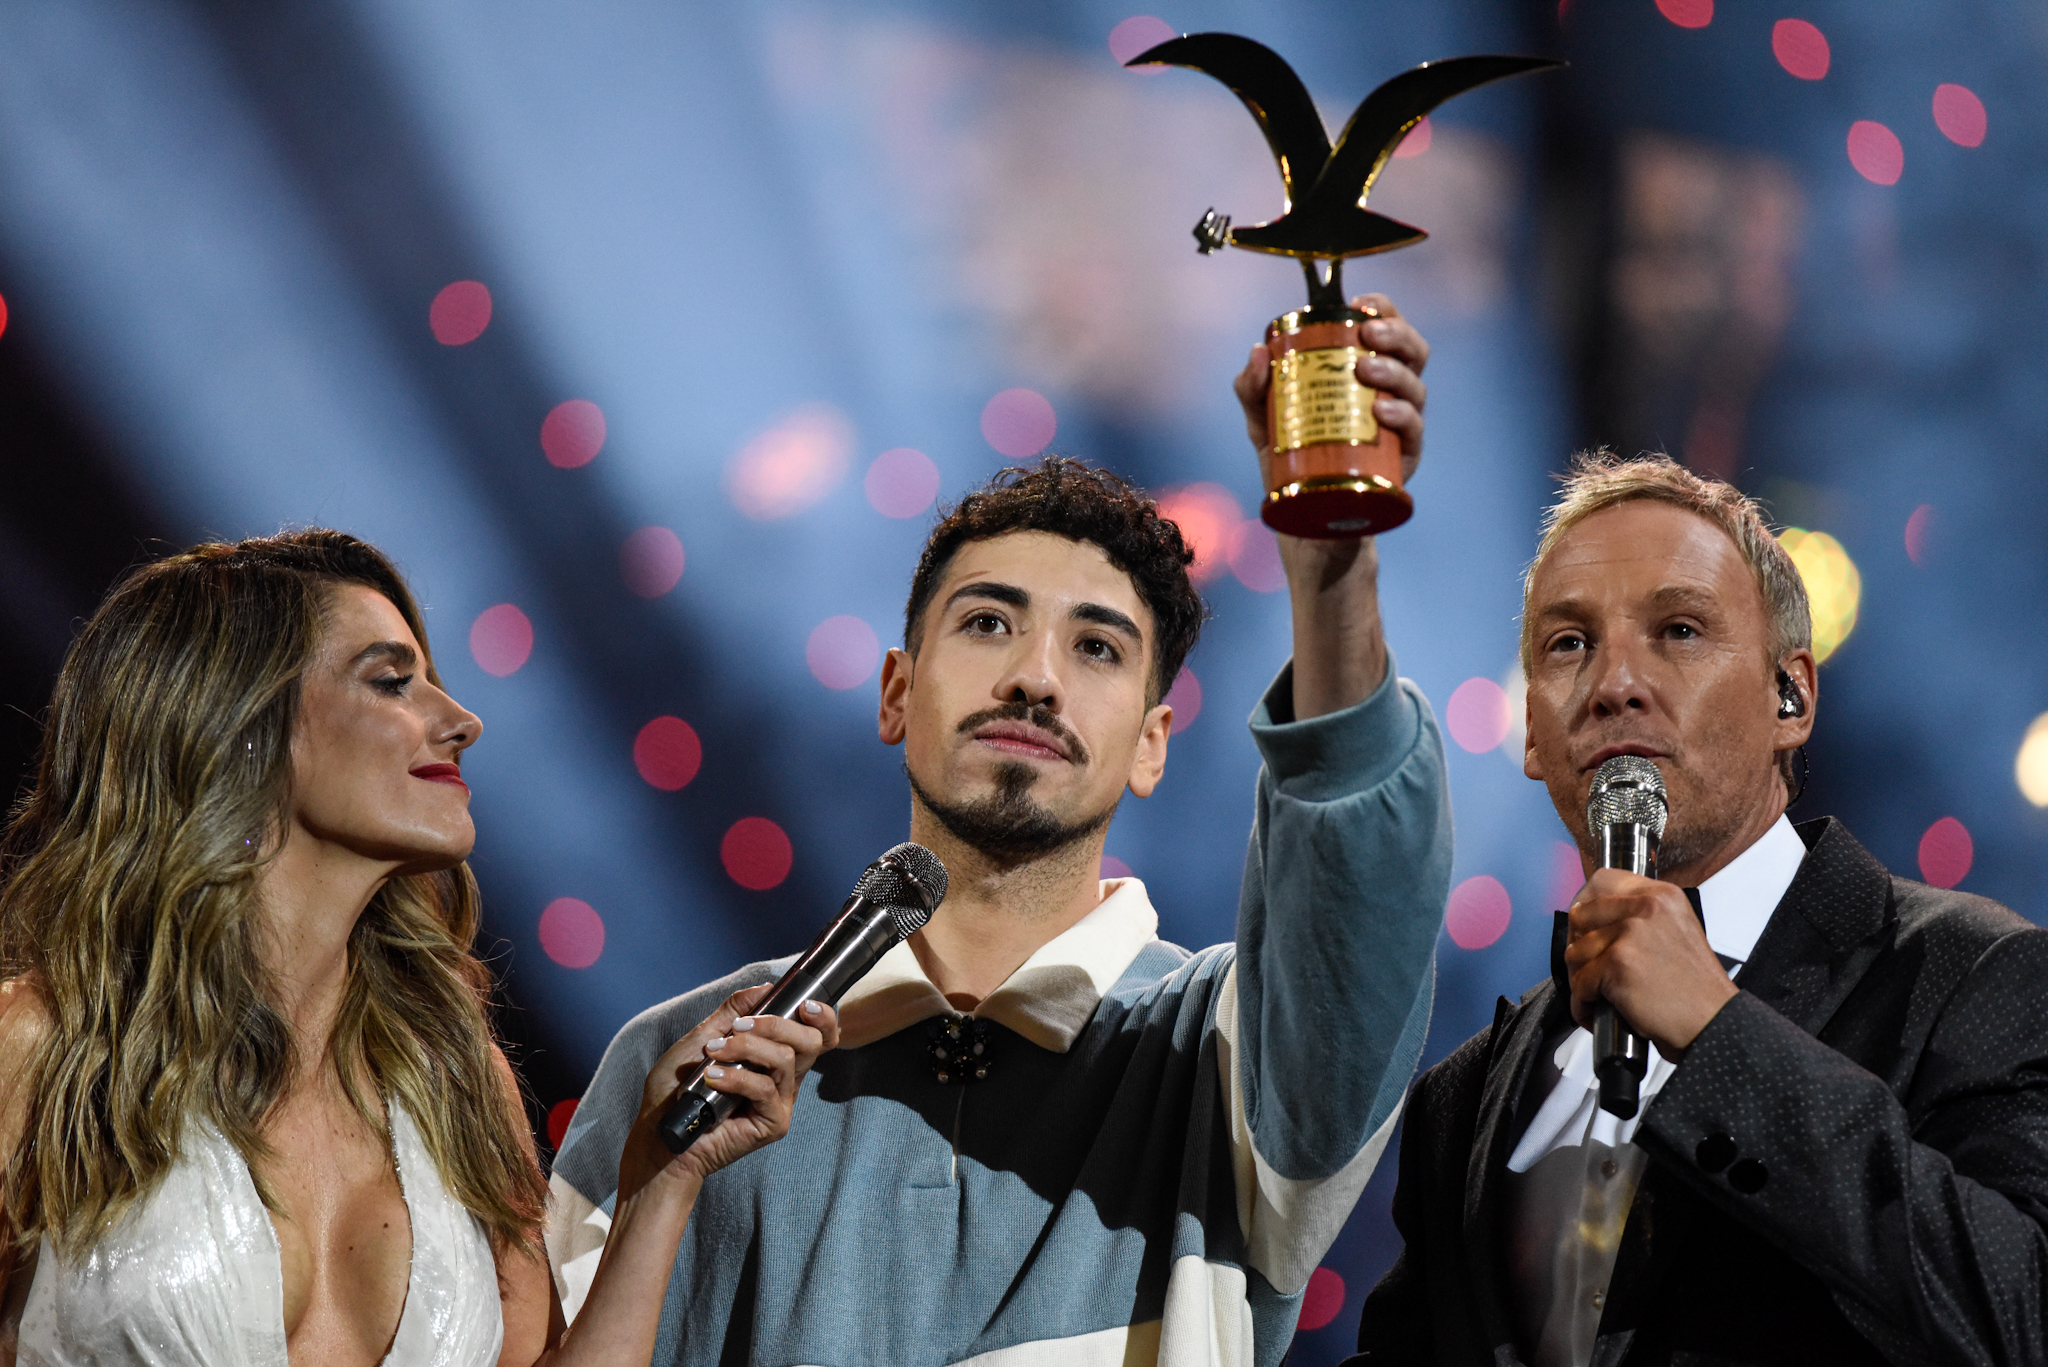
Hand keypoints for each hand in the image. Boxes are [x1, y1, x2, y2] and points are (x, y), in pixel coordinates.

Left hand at [618, 985, 839, 1201]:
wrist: (661, 1132)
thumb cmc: (676, 1089)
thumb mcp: (702, 1038)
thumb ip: (732, 1012)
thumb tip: (765, 986)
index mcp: (775, 1058)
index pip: (818, 1036)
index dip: (823, 1018)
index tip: (804, 1004)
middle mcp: (785, 1079)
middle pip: (810, 1042)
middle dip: (776, 1024)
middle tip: (740, 1026)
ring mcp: (781, 1102)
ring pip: (786, 1060)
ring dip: (748, 1047)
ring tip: (714, 1053)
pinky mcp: (773, 1123)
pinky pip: (765, 1089)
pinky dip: (737, 1077)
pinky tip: (712, 1078)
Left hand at [1232, 292, 1429, 491]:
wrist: (1300, 509)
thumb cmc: (1288, 451)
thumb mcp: (1262, 416)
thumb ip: (1252, 386)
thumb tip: (1258, 351)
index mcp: (1366, 369)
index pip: (1387, 329)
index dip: (1384, 309)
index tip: (1360, 304)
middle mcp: (1391, 391)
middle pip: (1412, 352)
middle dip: (1396, 335)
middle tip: (1369, 335)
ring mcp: (1400, 424)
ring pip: (1415, 388)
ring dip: (1394, 372)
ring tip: (1366, 370)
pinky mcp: (1403, 457)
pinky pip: (1413, 431)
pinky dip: (1401, 416)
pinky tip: (1381, 409)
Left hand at [1564, 869, 1737, 1055]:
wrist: (1713, 1023)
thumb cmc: (1694, 990)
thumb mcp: (1676, 932)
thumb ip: (1639, 918)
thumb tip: (1591, 918)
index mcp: (1661, 896)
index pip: (1602, 882)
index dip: (1586, 908)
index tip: (1584, 929)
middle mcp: (1647, 907)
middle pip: (1580, 916)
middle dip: (1578, 947)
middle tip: (1588, 970)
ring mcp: (1630, 933)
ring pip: (1575, 952)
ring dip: (1580, 980)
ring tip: (1599, 996)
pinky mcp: (1618, 963)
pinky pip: (1579, 984)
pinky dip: (1583, 1005)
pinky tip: (1598, 1012)